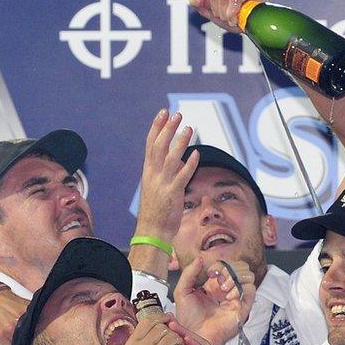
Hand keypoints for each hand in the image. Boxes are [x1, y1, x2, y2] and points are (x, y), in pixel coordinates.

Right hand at [133, 109, 198, 242]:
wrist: (152, 230)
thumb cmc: (157, 209)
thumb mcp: (159, 185)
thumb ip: (169, 170)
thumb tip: (181, 157)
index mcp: (148, 171)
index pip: (150, 143)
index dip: (157, 127)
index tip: (163, 113)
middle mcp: (153, 175)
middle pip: (159, 146)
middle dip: (167, 129)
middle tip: (176, 114)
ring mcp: (162, 184)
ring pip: (170, 158)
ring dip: (179, 142)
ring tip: (188, 127)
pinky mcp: (173, 194)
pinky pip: (182, 176)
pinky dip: (189, 164)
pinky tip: (197, 154)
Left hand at [174, 257, 255, 344]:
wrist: (196, 335)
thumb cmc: (188, 319)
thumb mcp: (182, 292)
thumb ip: (188, 274)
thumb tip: (199, 259)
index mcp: (214, 285)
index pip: (225, 265)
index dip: (219, 265)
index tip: (210, 273)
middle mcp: (227, 290)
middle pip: (239, 267)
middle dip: (229, 268)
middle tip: (218, 279)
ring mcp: (237, 297)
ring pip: (248, 275)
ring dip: (236, 277)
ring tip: (224, 288)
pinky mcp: (244, 306)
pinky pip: (252, 289)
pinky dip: (242, 288)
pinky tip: (230, 296)